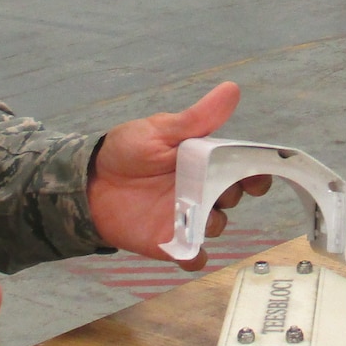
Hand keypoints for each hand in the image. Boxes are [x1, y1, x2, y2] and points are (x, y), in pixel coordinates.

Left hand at [87, 81, 271, 270]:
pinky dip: (195, 256)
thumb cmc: (126, 151)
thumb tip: (231, 89)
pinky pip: (193, 256)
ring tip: (191, 212)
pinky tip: (189, 250)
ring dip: (211, 221)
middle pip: (232, 196)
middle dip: (228, 192)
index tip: (255, 175)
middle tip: (211, 186)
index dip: (256, 171)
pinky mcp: (172, 241)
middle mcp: (203, 190)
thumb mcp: (161, 130)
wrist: (90, 182)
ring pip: (217, 225)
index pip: (243, 167)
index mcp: (206, 161)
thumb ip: (197, 118)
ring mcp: (189, 217)